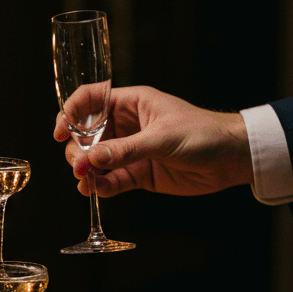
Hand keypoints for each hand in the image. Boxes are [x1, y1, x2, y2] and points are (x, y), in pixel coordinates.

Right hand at [54, 85, 252, 198]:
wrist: (232, 159)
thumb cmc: (204, 134)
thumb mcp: (162, 139)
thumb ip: (124, 150)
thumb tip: (90, 160)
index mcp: (132, 103)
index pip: (91, 100)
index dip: (70, 113)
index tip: (60, 132)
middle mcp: (128, 125)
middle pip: (87, 135)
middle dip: (78, 150)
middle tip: (79, 166)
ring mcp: (132, 151)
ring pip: (97, 160)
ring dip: (87, 172)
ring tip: (86, 183)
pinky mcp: (140, 173)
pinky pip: (112, 180)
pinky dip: (102, 186)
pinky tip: (97, 191)